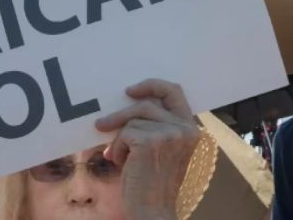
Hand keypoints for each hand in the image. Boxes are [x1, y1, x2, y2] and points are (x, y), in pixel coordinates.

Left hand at [95, 79, 200, 219]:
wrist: (153, 211)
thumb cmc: (153, 184)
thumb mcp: (163, 150)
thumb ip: (155, 127)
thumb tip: (127, 108)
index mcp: (191, 129)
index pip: (174, 92)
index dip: (151, 85)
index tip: (130, 91)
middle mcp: (185, 129)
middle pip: (146, 105)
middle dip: (120, 114)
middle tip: (101, 124)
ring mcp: (169, 134)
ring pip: (132, 120)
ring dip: (119, 138)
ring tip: (117, 157)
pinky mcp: (150, 141)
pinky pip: (124, 134)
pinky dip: (117, 148)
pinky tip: (120, 164)